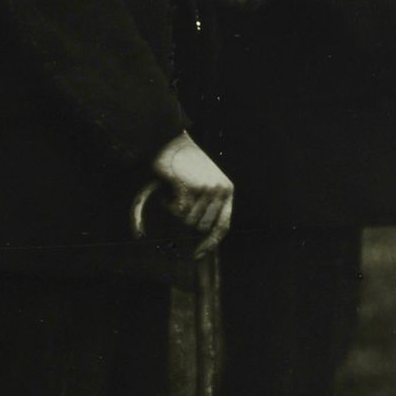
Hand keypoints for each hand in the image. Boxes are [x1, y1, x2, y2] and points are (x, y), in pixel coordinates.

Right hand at [130, 133, 232, 254]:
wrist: (170, 140)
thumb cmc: (183, 164)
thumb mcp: (203, 183)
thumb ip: (208, 206)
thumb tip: (202, 240)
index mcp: (227, 190)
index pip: (223, 226)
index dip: (210, 244)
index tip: (197, 255)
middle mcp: (220, 190)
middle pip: (200, 226)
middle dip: (185, 219)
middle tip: (179, 200)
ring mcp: (206, 189)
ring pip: (187, 220)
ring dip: (175, 210)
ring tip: (176, 189)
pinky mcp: (190, 187)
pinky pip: (177, 211)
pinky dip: (168, 204)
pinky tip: (169, 188)